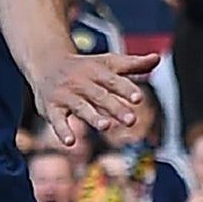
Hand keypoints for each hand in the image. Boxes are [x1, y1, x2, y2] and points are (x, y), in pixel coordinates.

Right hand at [30, 49, 161, 147]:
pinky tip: (70, 142)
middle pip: (100, 96)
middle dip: (115, 107)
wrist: (46, 62)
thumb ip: (132, 64)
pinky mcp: (52, 108)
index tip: (138, 98)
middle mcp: (81, 82)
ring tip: (106, 126)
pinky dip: (62, 131)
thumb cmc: (84, 67)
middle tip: (131, 120)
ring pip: (81, 107)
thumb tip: (156, 58)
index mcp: (97, 71)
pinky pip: (57, 120)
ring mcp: (66, 95)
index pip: (113, 80)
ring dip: (93, 117)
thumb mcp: (108, 63)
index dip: (125, 89)